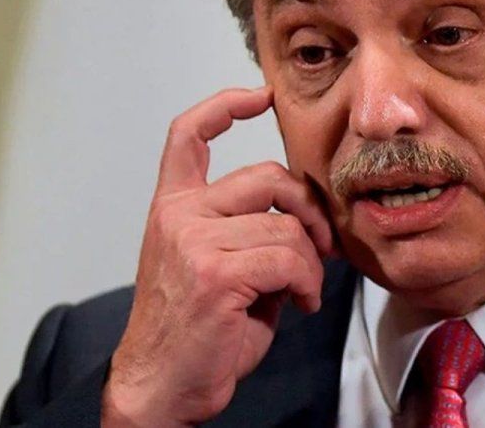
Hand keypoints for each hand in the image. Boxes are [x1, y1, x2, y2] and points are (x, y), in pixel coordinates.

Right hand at [101, 87, 333, 426]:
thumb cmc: (198, 329)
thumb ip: (251, 229)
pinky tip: (300, 303)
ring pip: (286, 227)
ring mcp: (193, 240)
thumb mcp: (219, 265)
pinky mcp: (214, 272)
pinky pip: (290, 259)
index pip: (188, 135)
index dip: (225, 106)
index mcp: (174, 207)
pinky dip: (308, 283)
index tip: (261, 96)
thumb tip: (306, 216)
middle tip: (321, 245)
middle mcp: (178, 215)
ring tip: (302, 290)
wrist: (162, 387)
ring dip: (309, 262)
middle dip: (308, 208)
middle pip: (268, 176)